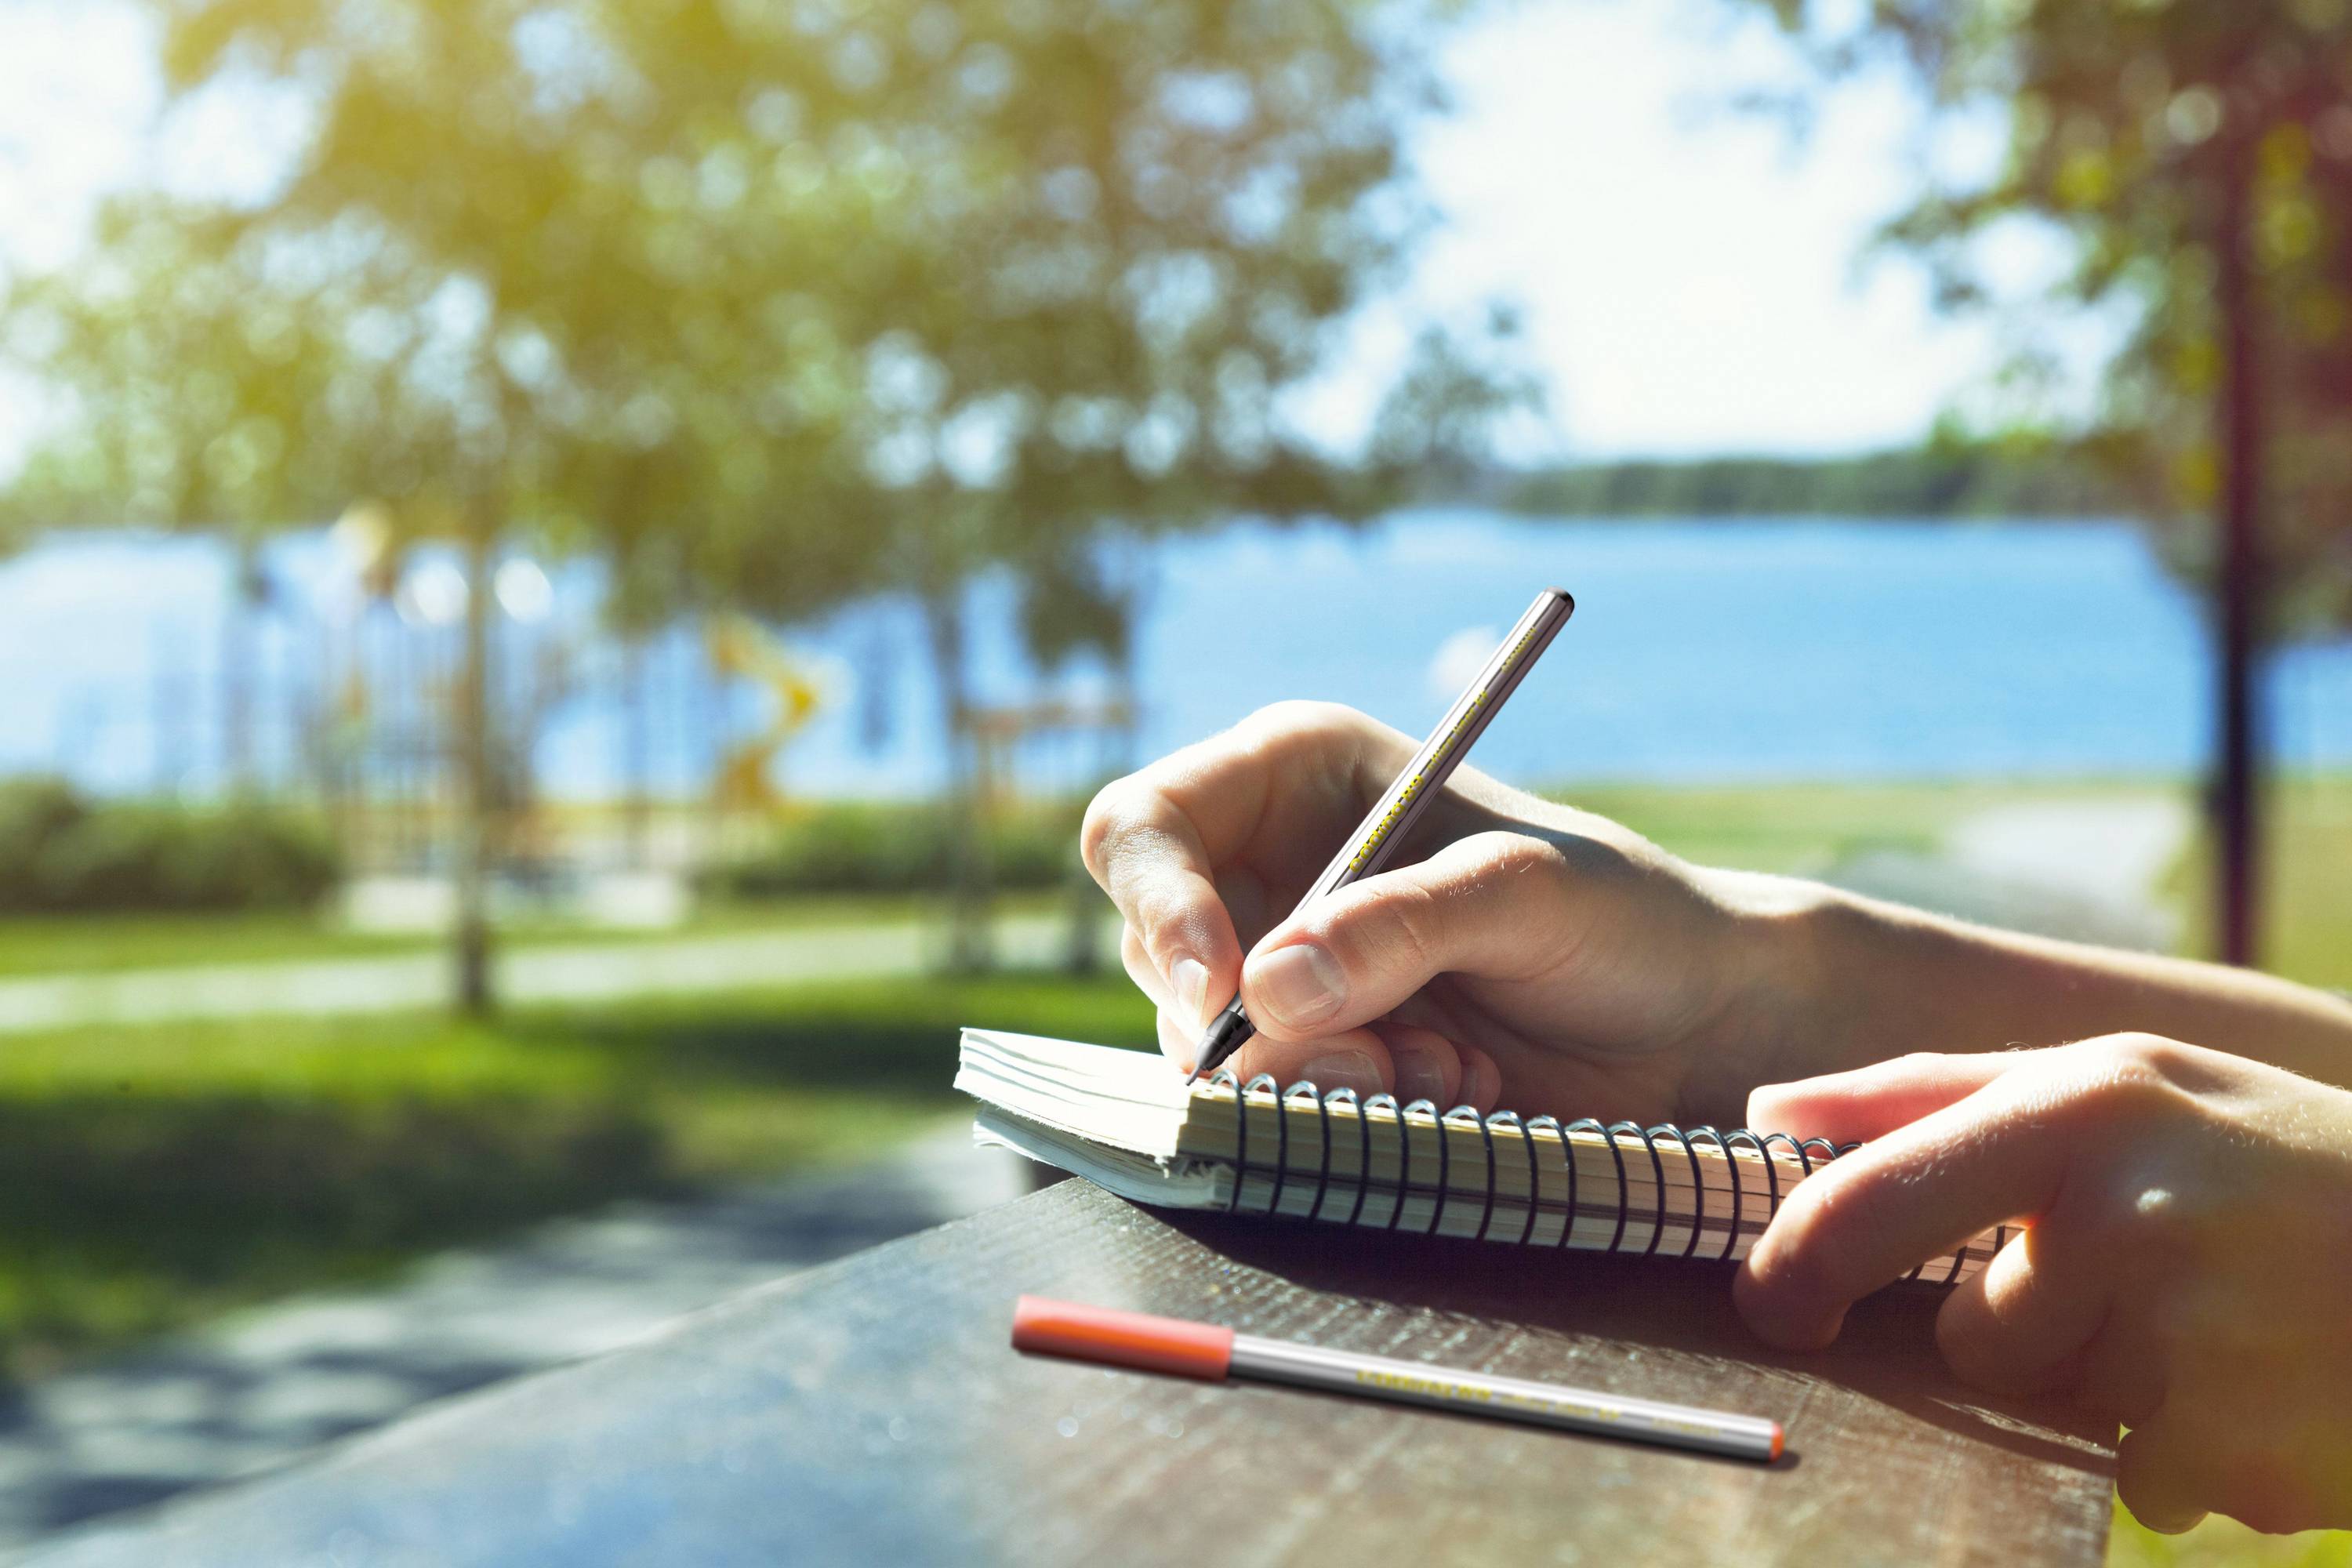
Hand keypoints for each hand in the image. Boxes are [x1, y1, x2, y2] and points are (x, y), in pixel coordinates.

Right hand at [1080, 701, 1795, 1124]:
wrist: (1690, 1030)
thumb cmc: (1623, 921)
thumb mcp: (1530, 896)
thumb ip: (1403, 927)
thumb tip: (1268, 987)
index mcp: (1294, 775)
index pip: (1145, 826)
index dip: (1159, 904)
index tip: (1219, 990)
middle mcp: (1266, 866)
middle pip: (1158, 952)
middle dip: (1253, 1024)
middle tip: (1375, 1058)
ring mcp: (1281, 969)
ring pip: (1208, 1045)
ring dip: (1323, 1075)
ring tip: (1450, 1069)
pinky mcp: (1311, 1055)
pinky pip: (1268, 1103)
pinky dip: (1352, 1111)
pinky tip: (1448, 1089)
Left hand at [1737, 1035, 2351, 1534]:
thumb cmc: (2270, 1155)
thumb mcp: (2120, 1080)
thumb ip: (1933, 1094)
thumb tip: (1768, 1110)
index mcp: (2079, 1107)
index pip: (1871, 1198)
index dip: (1794, 1259)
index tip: (1769, 1304)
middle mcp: (2124, 1214)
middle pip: (1970, 1338)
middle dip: (2032, 1330)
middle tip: (2151, 1275)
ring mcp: (2189, 1337)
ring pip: (2063, 1411)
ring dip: (2126, 1390)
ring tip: (2230, 1319)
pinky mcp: (2238, 1446)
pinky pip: (2147, 1481)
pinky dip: (2199, 1454)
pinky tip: (2273, 1381)